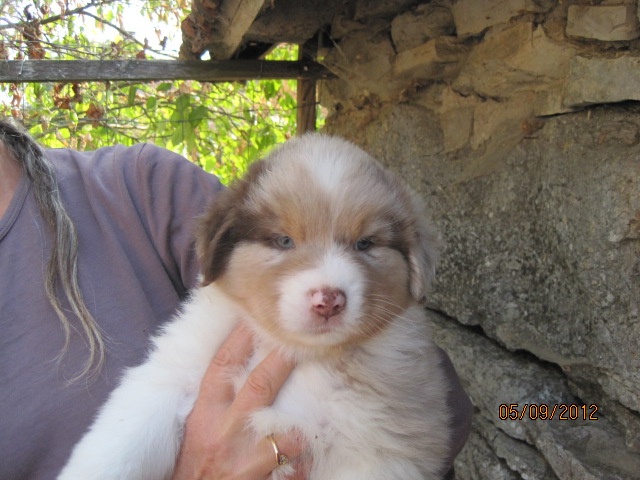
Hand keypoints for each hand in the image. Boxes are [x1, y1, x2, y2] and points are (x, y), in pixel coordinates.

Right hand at [171, 323, 305, 479]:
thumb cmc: (194, 463)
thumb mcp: (198, 427)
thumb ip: (218, 399)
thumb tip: (242, 365)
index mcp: (205, 413)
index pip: (222, 366)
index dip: (240, 338)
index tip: (256, 316)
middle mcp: (222, 430)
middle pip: (259, 385)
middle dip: (283, 360)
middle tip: (304, 341)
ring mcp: (242, 457)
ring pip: (285, 432)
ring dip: (302, 425)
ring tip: (321, 414)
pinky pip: (292, 468)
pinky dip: (303, 464)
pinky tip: (312, 459)